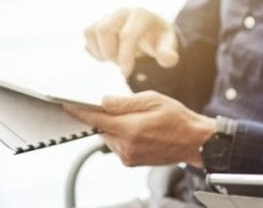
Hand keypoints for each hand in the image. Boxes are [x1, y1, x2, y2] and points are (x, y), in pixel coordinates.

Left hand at [64, 91, 214, 167]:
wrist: (195, 142)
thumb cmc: (179, 119)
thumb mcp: (155, 100)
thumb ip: (126, 102)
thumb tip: (103, 102)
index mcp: (131, 128)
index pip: (96, 118)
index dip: (80, 111)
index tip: (68, 104)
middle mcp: (126, 145)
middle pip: (101, 128)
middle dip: (104, 117)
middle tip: (119, 108)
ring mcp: (128, 156)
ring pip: (108, 137)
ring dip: (114, 127)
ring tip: (136, 120)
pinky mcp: (130, 162)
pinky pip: (117, 145)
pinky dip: (121, 136)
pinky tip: (139, 130)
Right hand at [84, 7, 179, 75]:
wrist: (150, 32)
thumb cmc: (158, 39)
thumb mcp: (168, 46)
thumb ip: (168, 53)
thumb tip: (168, 59)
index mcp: (142, 15)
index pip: (128, 35)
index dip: (125, 56)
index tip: (126, 73)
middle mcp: (122, 11)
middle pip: (104, 30)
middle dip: (111, 53)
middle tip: (122, 65)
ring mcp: (108, 15)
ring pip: (92, 32)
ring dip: (101, 51)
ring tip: (117, 59)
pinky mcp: (97, 22)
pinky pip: (87, 36)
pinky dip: (95, 50)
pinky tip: (110, 55)